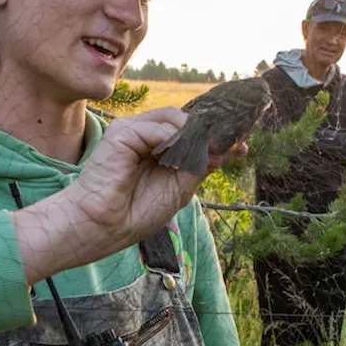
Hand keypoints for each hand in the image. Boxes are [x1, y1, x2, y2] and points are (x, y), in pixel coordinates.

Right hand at [12, 108, 240, 282]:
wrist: (103, 226)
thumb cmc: (136, 212)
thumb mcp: (180, 187)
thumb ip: (201, 164)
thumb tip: (229, 147)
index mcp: (161, 150)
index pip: (193, 131)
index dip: (217, 134)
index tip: (243, 144)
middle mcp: (148, 136)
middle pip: (187, 119)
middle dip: (211, 131)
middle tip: (229, 144)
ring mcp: (135, 132)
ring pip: (175, 118)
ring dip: (192, 138)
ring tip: (194, 160)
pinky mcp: (123, 132)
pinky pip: (158, 127)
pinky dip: (172, 141)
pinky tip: (172, 161)